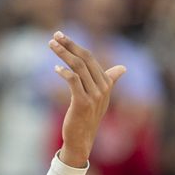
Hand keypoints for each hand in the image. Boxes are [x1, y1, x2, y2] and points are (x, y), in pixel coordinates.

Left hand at [49, 31, 125, 167]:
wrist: (82, 139)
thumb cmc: (88, 117)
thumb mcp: (101, 98)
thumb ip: (110, 81)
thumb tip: (123, 68)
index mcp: (106, 83)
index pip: (90, 58)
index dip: (75, 46)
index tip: (61, 37)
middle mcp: (102, 87)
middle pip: (85, 59)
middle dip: (69, 45)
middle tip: (55, 35)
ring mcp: (94, 95)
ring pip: (78, 67)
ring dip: (63, 54)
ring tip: (51, 46)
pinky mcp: (83, 103)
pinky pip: (74, 82)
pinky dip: (64, 73)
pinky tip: (55, 69)